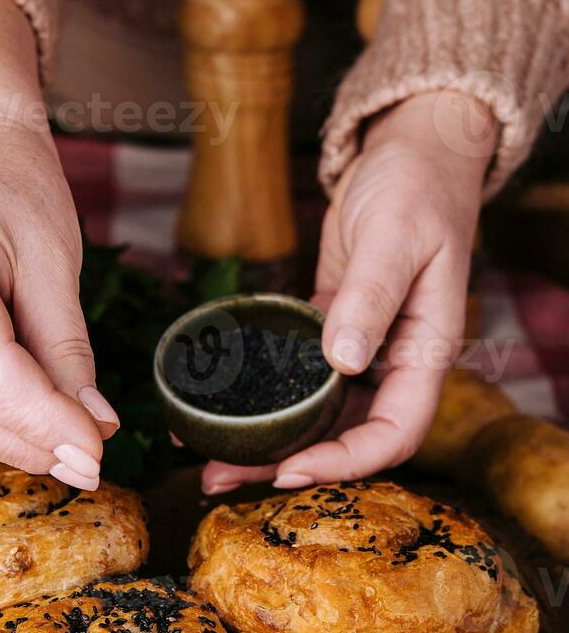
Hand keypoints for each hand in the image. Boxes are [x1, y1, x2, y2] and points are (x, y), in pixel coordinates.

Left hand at [202, 91, 497, 493]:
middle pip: (343, 436)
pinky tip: (219, 404)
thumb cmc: (418, 188)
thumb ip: (371, 297)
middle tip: (220, 478)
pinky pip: (294, 377)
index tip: (289, 469)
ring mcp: (359, 349)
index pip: (393, 433)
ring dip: (265, 440)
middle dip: (286, 464)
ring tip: (207, 458)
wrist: (410, 154)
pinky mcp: (326, 330)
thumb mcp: (395, 237)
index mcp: (424, 352)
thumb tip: (345, 361)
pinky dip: (260, 396)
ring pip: (314, 414)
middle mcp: (392, 362)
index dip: (345, 462)